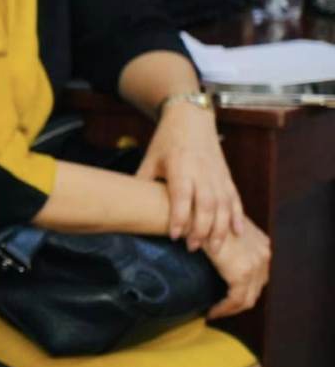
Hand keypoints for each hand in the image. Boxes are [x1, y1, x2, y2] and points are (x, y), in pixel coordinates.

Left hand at [137, 101, 242, 252]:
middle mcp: (202, 172)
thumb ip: (143, 181)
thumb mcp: (150, 158)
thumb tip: (128, 204)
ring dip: (220, 228)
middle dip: (201, 229)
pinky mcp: (227, 177)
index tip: (174, 236)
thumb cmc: (167, 140)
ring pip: (224, 206)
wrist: (192, 118)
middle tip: (192, 247)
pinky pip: (235, 199)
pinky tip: (236, 233)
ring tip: (213, 247)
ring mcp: (218, 175)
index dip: (179, 217)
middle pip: (206, 205)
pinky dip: (237, 217)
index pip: (182, 196)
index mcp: (181, 166)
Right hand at [205, 218, 270, 318]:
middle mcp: (264, 255)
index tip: (226, 296)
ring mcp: (256, 264)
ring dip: (231, 309)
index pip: (258, 276)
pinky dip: (224, 309)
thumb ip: (228, 243)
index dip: (243, 289)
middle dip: (238, 301)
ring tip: (214, 312)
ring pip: (248, 298)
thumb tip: (218, 255)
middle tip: (220, 308)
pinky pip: (236, 300)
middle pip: (256, 288)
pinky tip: (211, 312)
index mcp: (262, 244)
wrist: (196, 216)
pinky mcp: (242, 274)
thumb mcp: (222, 230)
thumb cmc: (202, 220)